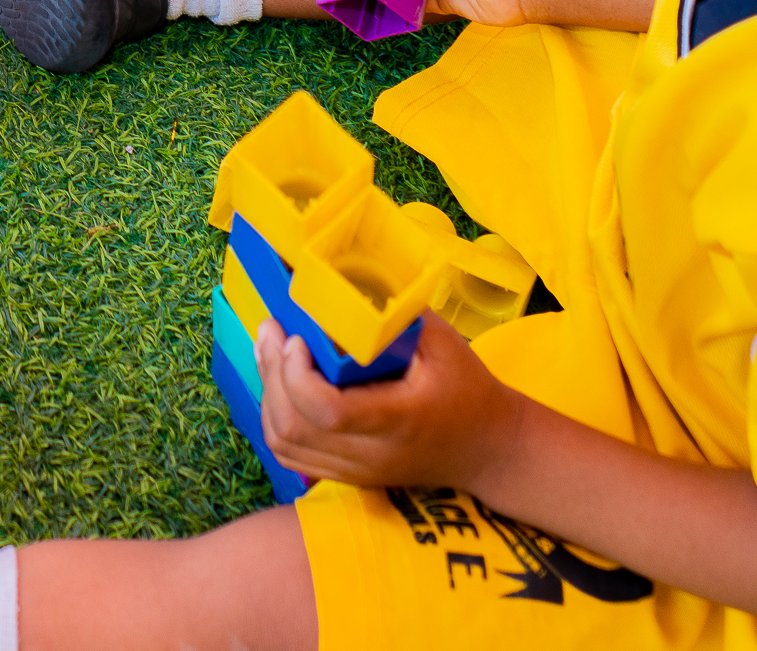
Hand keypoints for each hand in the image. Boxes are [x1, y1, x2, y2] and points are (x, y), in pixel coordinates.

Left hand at [258, 312, 524, 490]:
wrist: (489, 450)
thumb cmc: (468, 389)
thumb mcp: (444, 344)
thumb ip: (395, 317)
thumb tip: (343, 279)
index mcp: (398, 421)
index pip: (329, 411)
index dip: (297, 375)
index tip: (296, 337)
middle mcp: (372, 455)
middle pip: (295, 428)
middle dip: (271, 374)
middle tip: (271, 330)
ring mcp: (357, 472)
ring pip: (285, 444)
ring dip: (267, 394)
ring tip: (270, 350)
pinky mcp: (348, 476)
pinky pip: (292, 454)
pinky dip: (275, 417)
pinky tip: (279, 382)